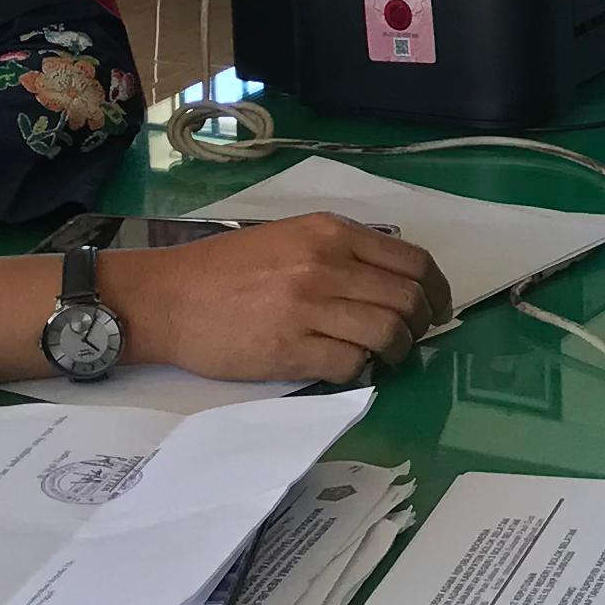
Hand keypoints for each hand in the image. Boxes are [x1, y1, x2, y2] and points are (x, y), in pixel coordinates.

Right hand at [113, 215, 449, 385]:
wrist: (167, 298)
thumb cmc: (225, 268)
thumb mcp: (289, 236)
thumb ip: (339, 250)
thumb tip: (391, 278)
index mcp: (330, 233)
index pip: (413, 261)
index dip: (436, 289)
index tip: (437, 307)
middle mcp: (327, 265)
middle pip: (408, 300)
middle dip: (421, 324)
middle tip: (412, 337)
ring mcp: (310, 309)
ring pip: (388, 333)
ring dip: (397, 351)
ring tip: (385, 356)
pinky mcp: (292, 351)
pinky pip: (352, 365)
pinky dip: (361, 370)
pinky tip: (349, 366)